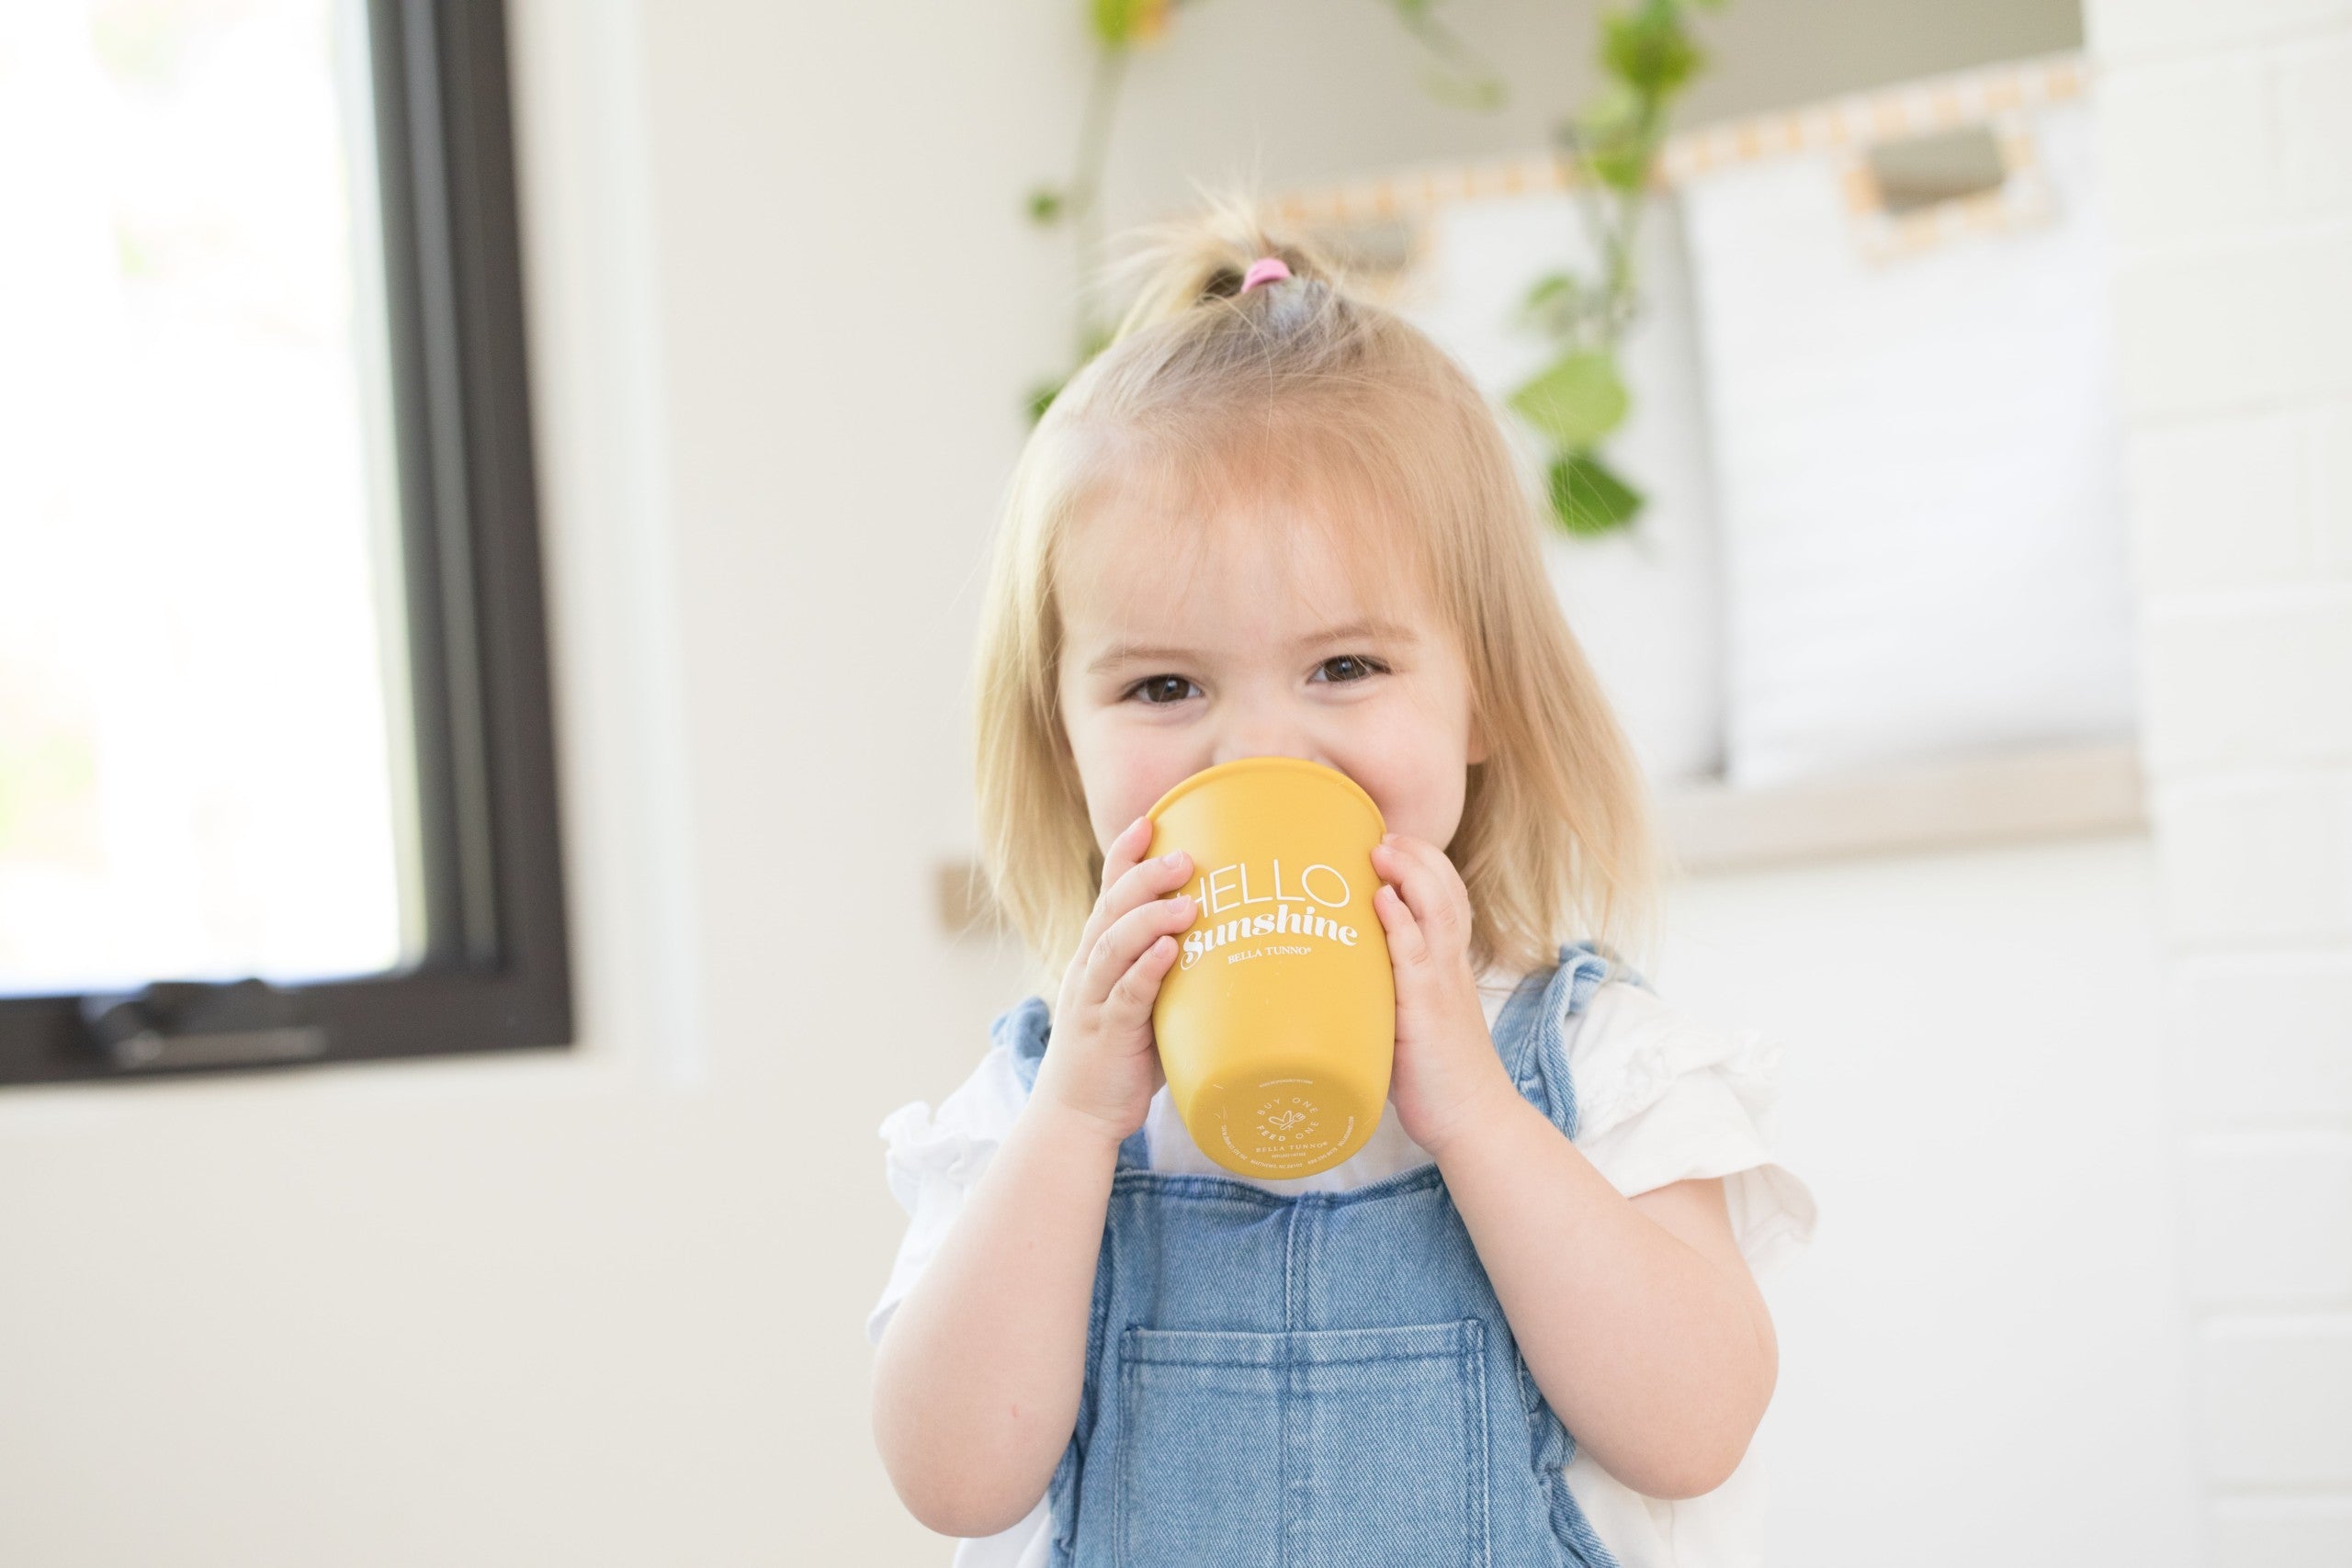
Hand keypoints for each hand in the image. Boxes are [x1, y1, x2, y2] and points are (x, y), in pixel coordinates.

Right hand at [1032, 813, 1193, 1147]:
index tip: (1149, 820)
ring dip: (1149, 919)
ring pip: (1115, 946)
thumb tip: (1237, 941)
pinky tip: (1169, 952)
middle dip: (1144, 877)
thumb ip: (1175, 972)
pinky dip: (1146, 970)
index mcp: (1098, 957)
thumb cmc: (1122, 1056)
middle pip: (1111, 910)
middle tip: (1184, 857)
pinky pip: (1125, 996)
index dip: (1124, 856)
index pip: (1107, 894)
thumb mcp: (1145, 1003)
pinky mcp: (1106, 1036)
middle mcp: (1090, 970)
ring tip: (1186, 901)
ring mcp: (1094, 1001)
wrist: (1079, 1115)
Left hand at [1369, 831, 1516, 1158]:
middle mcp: (1450, 969)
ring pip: (1437, 913)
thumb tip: (1334, 971)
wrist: (1471, 1121)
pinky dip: (1401, 924)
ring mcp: (1441, 988)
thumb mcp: (1411, 1021)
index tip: (1395, 841)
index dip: (1425, 865)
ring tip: (1382, 848)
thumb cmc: (1435, 1076)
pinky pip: (1416, 958)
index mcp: (1450, 967)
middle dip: (1417, 856)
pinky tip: (1383, 901)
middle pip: (1446, 892)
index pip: (1448, 898)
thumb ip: (1386, 990)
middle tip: (1382, 833)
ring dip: (1410, 875)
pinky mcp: (1425, 1013)